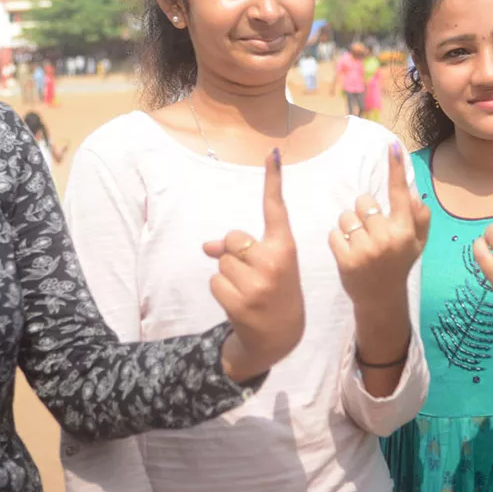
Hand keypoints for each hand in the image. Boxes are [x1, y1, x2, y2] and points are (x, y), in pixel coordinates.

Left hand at [204, 150, 304, 383]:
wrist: (279, 337)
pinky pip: (214, 281)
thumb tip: (207, 246)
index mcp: (286, 248)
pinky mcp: (240, 302)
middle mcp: (274, 262)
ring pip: (220, 261)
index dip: (273, 180)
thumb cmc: (273, 291)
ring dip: (227, 273)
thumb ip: (244, 248)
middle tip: (251, 273)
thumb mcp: (269, 266)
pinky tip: (238, 302)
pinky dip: (220, 290)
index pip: (276, 209)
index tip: (272, 154)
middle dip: (232, 251)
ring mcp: (257, 284)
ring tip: (247, 289)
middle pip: (232, 238)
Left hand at [329, 142, 430, 307]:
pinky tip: (348, 253)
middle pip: (364, 202)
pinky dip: (337, 240)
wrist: (381, 300)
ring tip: (358, 243)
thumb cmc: (398, 266)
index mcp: (404, 231)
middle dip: (364, 213)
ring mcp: (365, 250)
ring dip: (348, 226)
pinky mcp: (345, 259)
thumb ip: (419, 218)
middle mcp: (386, 238)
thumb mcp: (416, 244)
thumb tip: (414, 194)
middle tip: (370, 232)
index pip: (399, 194)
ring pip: (346, 217)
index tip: (393, 146)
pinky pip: (334, 233)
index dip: (395, 169)